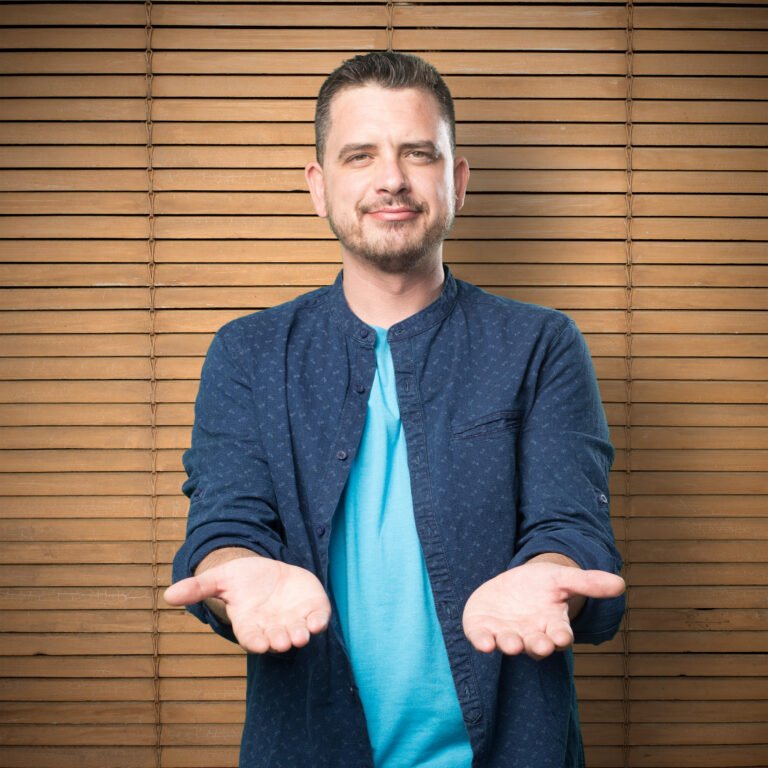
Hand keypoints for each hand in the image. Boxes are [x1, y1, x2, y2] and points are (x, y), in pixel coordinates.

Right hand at [164, 555, 330, 653]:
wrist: (267, 571)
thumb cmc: (242, 579)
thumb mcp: (220, 579)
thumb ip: (198, 588)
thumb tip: (168, 595)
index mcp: (249, 624)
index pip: (251, 638)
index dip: (256, 641)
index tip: (259, 644)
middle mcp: (272, 627)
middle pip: (276, 639)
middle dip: (280, 640)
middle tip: (283, 641)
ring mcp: (293, 619)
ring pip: (298, 633)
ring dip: (300, 635)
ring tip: (301, 635)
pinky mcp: (311, 609)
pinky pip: (317, 619)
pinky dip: (319, 621)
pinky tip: (318, 621)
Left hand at [463, 560, 624, 659]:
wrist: (514, 584)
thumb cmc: (542, 585)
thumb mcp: (563, 578)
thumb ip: (588, 582)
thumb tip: (620, 584)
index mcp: (552, 625)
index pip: (560, 635)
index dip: (561, 637)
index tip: (562, 636)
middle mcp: (531, 635)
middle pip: (536, 645)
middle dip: (538, 646)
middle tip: (541, 645)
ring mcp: (506, 633)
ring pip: (509, 643)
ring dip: (510, 644)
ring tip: (512, 644)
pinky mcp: (483, 628)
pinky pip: (482, 638)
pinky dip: (482, 641)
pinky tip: (483, 642)